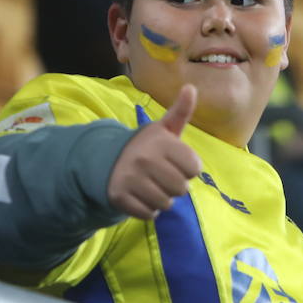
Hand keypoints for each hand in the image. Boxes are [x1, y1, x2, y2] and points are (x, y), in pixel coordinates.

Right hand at [107, 84, 201, 218]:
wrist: (107, 161)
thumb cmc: (147, 147)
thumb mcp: (164, 129)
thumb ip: (180, 112)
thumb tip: (191, 88)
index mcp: (160, 141)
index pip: (195, 169)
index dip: (188, 169)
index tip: (175, 162)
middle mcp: (145, 158)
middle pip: (182, 189)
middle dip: (175, 186)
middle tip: (162, 177)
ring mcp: (130, 178)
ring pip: (166, 203)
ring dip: (162, 199)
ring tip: (151, 186)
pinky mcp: (119, 197)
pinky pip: (149, 214)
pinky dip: (148, 210)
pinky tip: (140, 196)